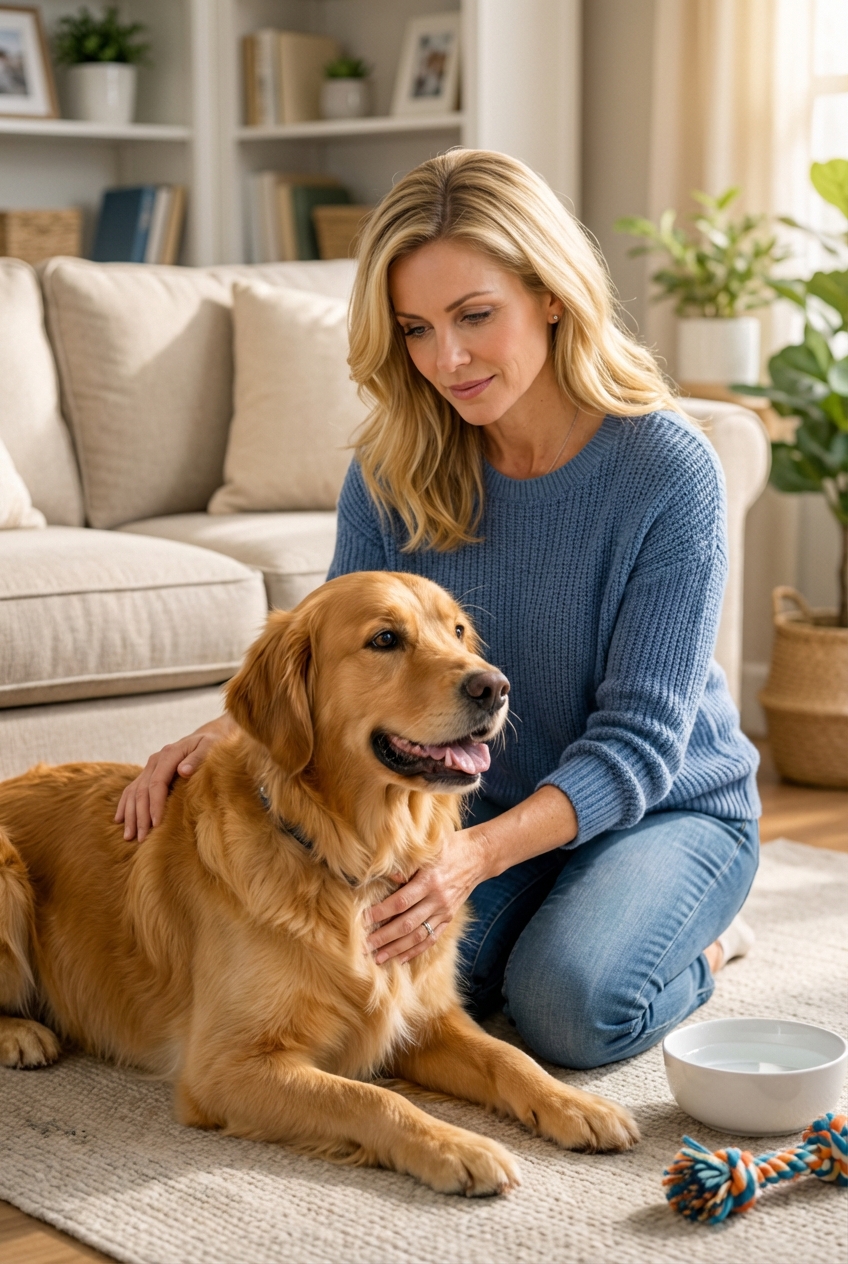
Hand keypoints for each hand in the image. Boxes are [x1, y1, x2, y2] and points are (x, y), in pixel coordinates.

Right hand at [114, 714, 233, 841]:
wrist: (207, 737)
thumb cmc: (212, 745)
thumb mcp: (210, 747)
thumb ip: (197, 758)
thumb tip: (183, 771)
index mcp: (169, 754)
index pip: (157, 782)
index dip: (155, 804)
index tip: (156, 824)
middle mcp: (155, 760)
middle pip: (142, 790)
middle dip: (141, 816)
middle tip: (141, 838)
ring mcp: (150, 767)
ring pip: (133, 792)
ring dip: (130, 815)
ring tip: (129, 837)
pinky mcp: (148, 773)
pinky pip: (131, 790)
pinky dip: (125, 805)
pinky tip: (120, 821)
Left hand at [365, 828, 488, 965]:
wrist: (478, 856)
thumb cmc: (449, 848)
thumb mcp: (428, 850)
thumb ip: (406, 865)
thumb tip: (385, 876)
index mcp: (429, 881)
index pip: (401, 902)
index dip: (381, 912)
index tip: (363, 920)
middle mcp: (437, 900)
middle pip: (407, 924)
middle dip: (383, 937)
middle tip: (363, 947)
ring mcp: (444, 911)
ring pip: (418, 936)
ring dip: (396, 949)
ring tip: (378, 958)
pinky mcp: (449, 918)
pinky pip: (431, 939)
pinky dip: (415, 951)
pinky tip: (400, 959)